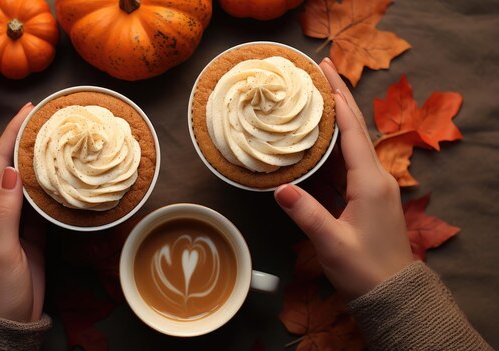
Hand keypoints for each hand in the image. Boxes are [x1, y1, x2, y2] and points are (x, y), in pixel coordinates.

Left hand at [0, 103, 45, 321]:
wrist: (9, 317)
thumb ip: (5, 210)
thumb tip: (13, 170)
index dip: (13, 132)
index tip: (31, 109)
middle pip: (13, 163)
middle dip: (30, 138)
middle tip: (53, 117)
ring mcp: (15, 215)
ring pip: (30, 178)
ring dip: (43, 158)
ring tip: (63, 137)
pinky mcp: (32, 227)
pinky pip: (42, 197)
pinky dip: (53, 182)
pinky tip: (66, 170)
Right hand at [274, 58, 413, 298]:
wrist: (392, 294)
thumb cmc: (364, 269)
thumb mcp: (332, 242)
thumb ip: (306, 213)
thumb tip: (279, 188)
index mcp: (370, 183)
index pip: (351, 131)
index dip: (337, 99)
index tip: (324, 71)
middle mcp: (376, 178)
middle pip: (355, 129)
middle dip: (339, 97)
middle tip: (320, 70)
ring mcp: (375, 187)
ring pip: (353, 143)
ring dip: (337, 118)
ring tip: (316, 96)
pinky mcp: (369, 197)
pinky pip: (350, 162)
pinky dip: (335, 144)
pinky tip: (319, 139)